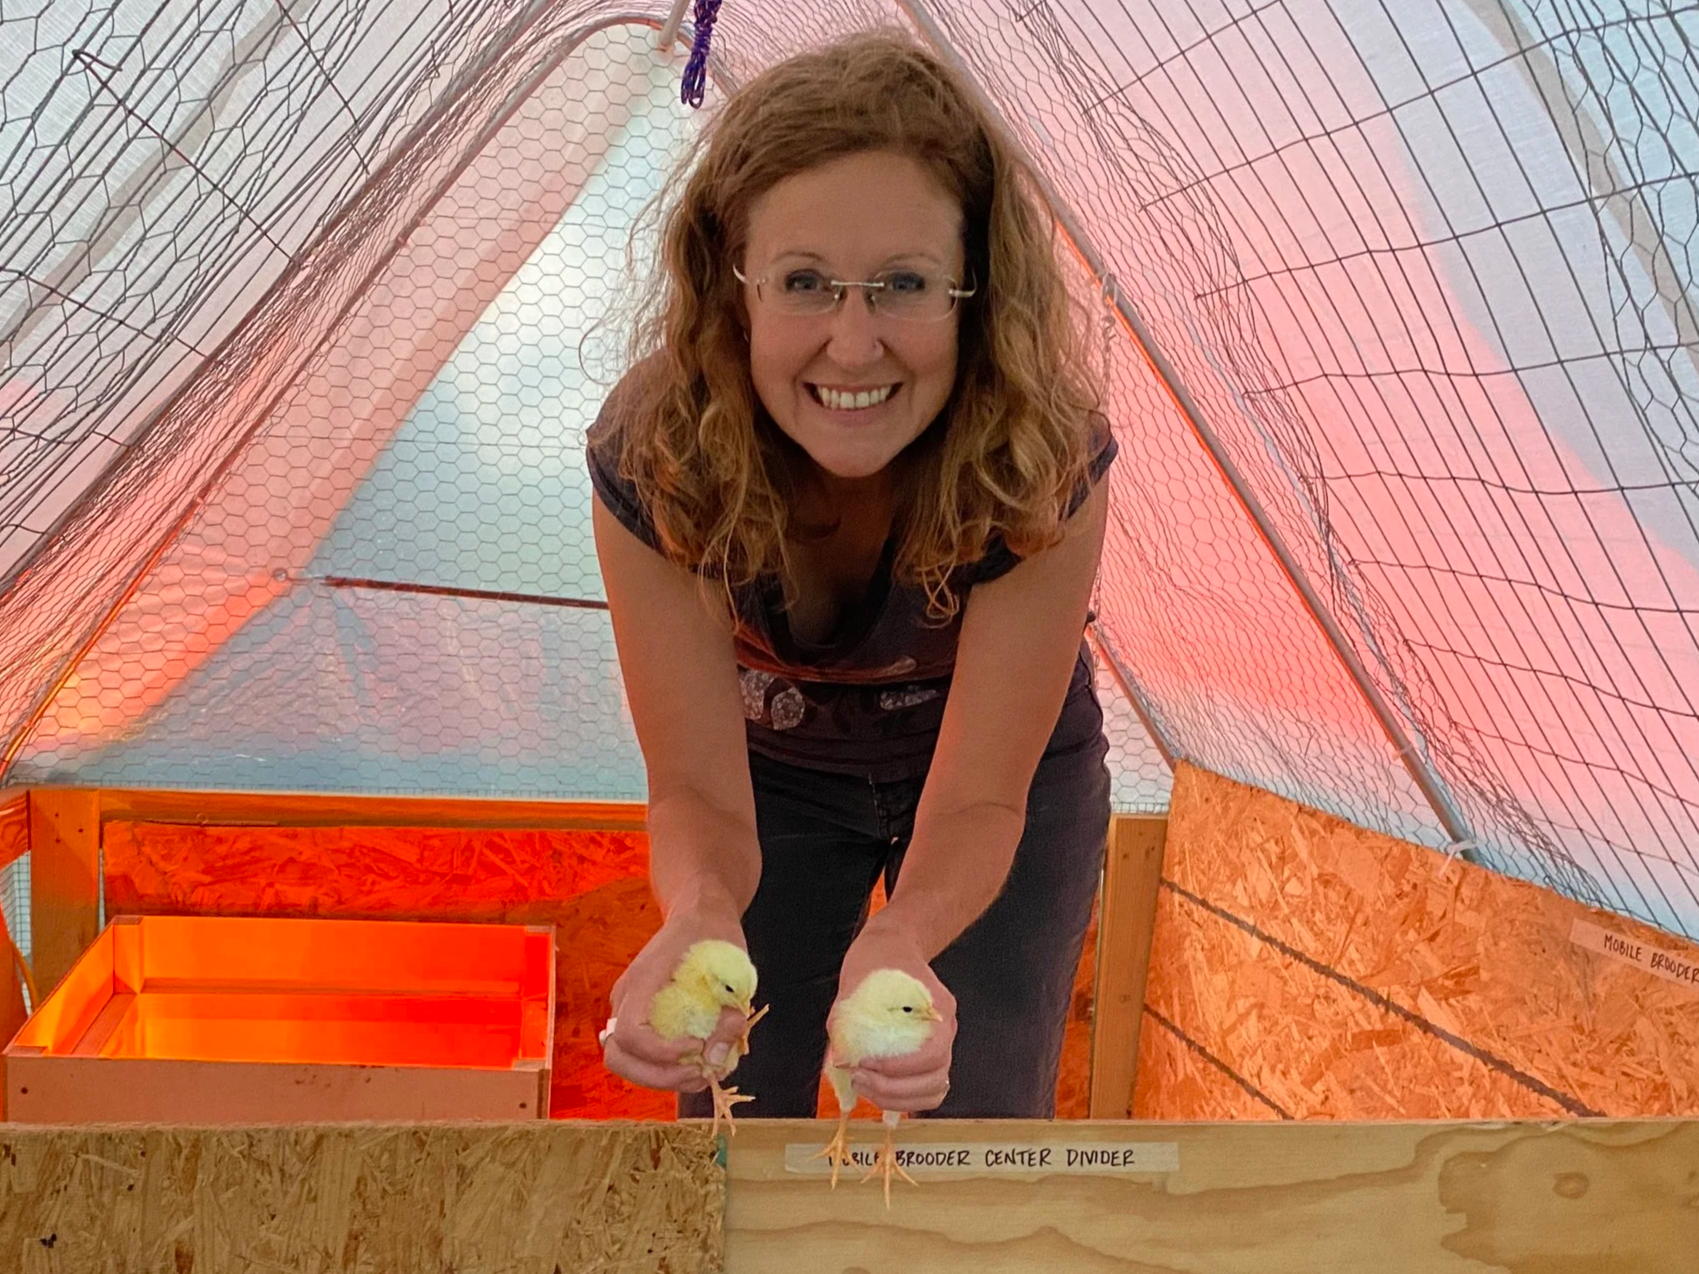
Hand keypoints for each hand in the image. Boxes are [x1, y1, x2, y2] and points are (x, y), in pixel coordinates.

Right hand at [602, 902, 749, 1093]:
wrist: (699, 914)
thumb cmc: (715, 935)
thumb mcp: (734, 968)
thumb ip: (730, 1012)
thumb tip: (718, 1056)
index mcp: (642, 980)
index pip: (630, 1034)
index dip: (661, 1052)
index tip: (697, 1046)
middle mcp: (627, 997)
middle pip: (617, 1057)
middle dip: (657, 1077)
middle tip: (697, 1074)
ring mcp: (629, 1008)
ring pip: (626, 1061)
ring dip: (661, 1078)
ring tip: (700, 1075)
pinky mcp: (640, 1017)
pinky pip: (640, 1054)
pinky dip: (664, 1069)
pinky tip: (697, 1065)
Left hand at [830, 914, 957, 1112]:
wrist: (893, 944)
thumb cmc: (877, 959)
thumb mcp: (857, 983)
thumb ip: (848, 1022)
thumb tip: (841, 1060)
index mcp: (938, 1008)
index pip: (933, 1053)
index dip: (899, 1068)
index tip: (865, 1064)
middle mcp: (946, 1028)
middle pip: (936, 1079)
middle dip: (894, 1090)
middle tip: (858, 1079)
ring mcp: (941, 1043)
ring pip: (934, 1090)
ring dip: (899, 1099)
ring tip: (865, 1086)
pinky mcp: (928, 1054)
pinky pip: (926, 1088)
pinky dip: (904, 1098)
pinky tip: (876, 1089)